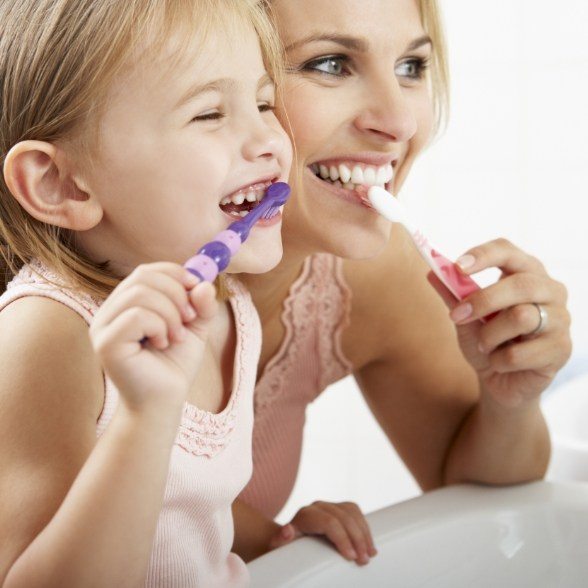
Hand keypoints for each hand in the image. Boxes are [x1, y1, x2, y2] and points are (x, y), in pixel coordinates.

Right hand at [90, 263, 217, 411]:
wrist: (164, 402)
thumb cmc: (174, 364)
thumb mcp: (196, 328)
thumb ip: (202, 304)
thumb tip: (204, 282)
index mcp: (127, 303)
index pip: (146, 271)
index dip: (175, 273)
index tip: (196, 287)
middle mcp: (110, 311)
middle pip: (142, 276)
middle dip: (176, 293)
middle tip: (190, 318)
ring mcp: (103, 326)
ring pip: (139, 294)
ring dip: (170, 312)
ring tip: (177, 336)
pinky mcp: (105, 343)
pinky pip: (135, 316)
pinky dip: (159, 326)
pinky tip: (162, 344)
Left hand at [269, 501, 376, 565]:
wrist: (290, 539)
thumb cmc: (286, 546)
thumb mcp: (281, 545)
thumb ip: (281, 538)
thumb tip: (287, 531)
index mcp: (305, 515)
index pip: (329, 522)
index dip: (342, 538)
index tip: (351, 557)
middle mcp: (318, 507)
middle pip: (344, 518)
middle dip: (357, 539)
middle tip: (363, 560)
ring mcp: (330, 506)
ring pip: (352, 513)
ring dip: (364, 534)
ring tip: (369, 555)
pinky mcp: (339, 509)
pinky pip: (356, 513)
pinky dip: (365, 528)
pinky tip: (369, 545)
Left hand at [430, 238, 571, 406]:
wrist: (501, 381)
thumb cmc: (487, 340)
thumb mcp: (466, 316)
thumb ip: (453, 294)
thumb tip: (432, 271)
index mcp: (526, 273)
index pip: (508, 251)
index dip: (483, 255)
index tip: (457, 267)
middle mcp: (551, 291)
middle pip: (520, 284)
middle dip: (483, 301)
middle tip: (457, 315)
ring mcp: (560, 320)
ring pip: (521, 317)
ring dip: (489, 336)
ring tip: (485, 345)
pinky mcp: (561, 350)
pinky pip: (519, 353)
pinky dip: (498, 360)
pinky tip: (500, 363)